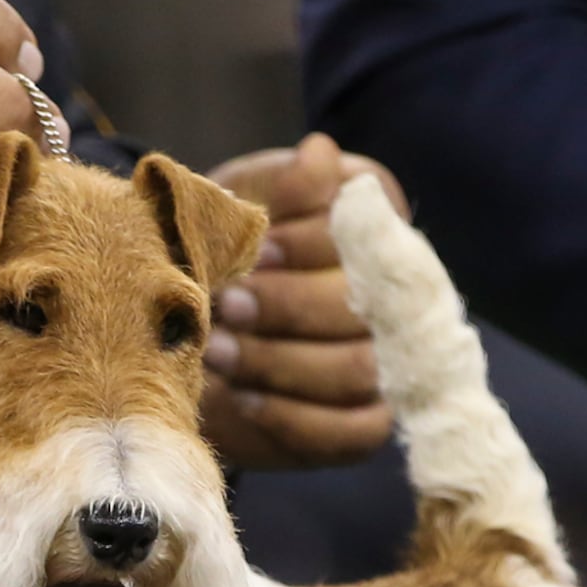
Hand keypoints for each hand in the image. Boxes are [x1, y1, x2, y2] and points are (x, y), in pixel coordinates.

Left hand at [198, 134, 401, 468]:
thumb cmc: (222, 247)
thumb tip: (320, 154)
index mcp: (378, 229)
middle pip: (364, 308)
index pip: (367, 238)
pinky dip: (292, 417)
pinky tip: (243, 398)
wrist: (188, 322)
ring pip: (357, 371)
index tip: (257, 253)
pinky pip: (351, 432)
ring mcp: (388, 365)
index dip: (310, 247)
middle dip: (287, 309)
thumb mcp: (242, 199)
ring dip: (278, 363)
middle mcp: (399, 298)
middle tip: (225, 307)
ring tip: (217, 351)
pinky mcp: (363, 423)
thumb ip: (282, 184)